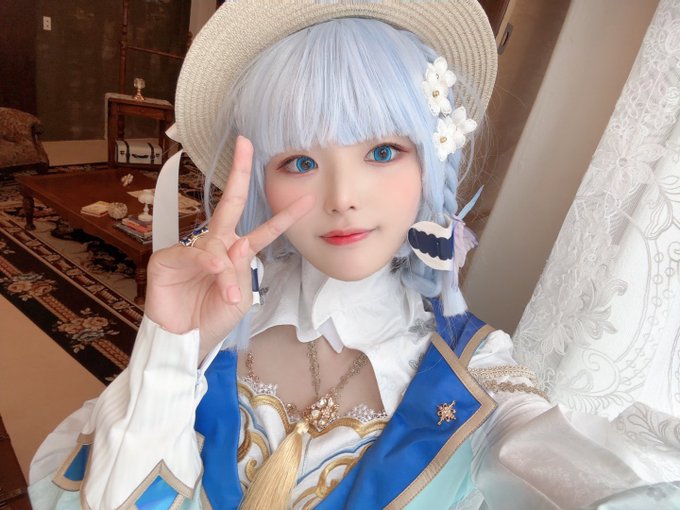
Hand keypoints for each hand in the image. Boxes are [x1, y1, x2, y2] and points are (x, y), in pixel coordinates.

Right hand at [144, 136, 312, 358]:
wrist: (184, 345)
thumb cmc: (212, 321)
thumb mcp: (239, 300)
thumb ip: (242, 271)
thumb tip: (240, 242)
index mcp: (236, 254)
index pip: (263, 229)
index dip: (284, 215)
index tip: (307, 198)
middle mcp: (215, 245)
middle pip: (230, 203)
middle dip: (238, 173)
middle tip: (245, 144)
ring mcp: (191, 250)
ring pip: (215, 243)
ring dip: (225, 269)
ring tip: (227, 294)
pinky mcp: (168, 259)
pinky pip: (192, 254)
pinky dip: (205, 264)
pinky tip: (212, 272)